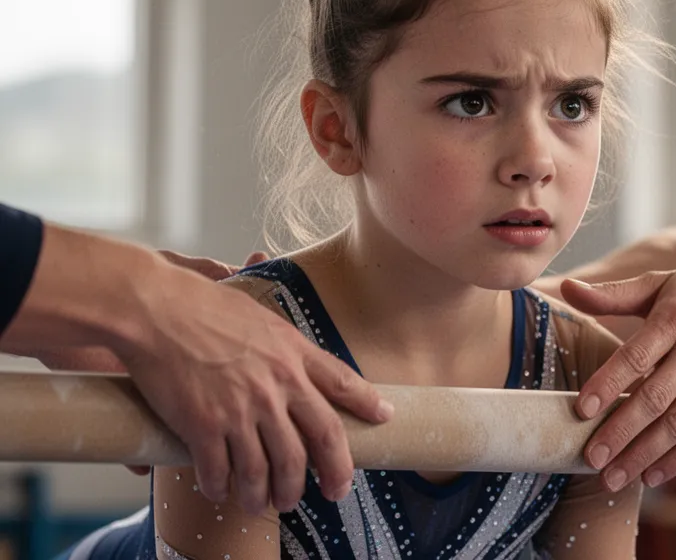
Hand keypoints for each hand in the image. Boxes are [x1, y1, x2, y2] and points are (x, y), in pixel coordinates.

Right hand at [116, 255, 392, 513]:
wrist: (157, 310)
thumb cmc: (204, 305)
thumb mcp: (262, 317)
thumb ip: (283, 344)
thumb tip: (294, 360)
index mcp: (293, 353)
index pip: (344, 383)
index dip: (368, 405)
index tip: (384, 419)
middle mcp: (277, 384)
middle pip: (319, 441)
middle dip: (331, 474)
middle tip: (331, 493)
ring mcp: (242, 409)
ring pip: (271, 468)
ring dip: (271, 494)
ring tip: (268, 504)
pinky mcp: (204, 426)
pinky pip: (221, 472)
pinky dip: (222, 488)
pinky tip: (220, 491)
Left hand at [561, 262, 675, 490]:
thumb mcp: (659, 282)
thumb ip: (612, 293)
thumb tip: (566, 288)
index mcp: (674, 318)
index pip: (636, 356)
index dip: (608, 383)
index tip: (582, 409)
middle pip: (655, 398)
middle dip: (621, 432)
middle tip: (591, 457)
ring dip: (644, 454)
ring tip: (614, 478)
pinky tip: (652, 476)